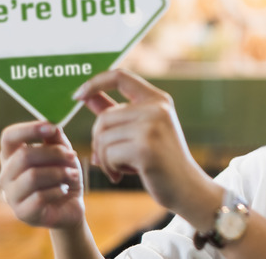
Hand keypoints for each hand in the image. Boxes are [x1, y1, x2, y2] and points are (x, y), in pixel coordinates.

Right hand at [0, 122, 83, 227]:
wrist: (69, 206)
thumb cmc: (62, 176)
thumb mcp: (63, 154)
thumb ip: (56, 139)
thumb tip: (52, 126)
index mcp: (11, 156)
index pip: (8, 137)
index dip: (28, 129)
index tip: (51, 127)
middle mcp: (6, 175)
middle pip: (24, 155)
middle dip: (54, 153)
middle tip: (73, 156)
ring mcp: (11, 195)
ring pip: (32, 176)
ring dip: (59, 173)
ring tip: (73, 175)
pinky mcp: (22, 213)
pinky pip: (40, 196)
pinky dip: (58, 190)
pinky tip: (64, 190)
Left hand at [74, 69, 220, 223]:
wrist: (187, 187)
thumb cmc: (161, 160)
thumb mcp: (142, 130)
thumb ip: (115, 112)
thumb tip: (85, 96)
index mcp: (157, 99)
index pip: (120, 76)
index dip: (95, 82)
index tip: (78, 96)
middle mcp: (157, 108)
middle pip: (104, 117)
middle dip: (98, 141)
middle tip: (106, 159)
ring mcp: (152, 127)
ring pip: (103, 137)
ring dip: (104, 158)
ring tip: (118, 168)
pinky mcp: (145, 149)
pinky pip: (108, 154)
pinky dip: (109, 168)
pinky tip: (121, 175)